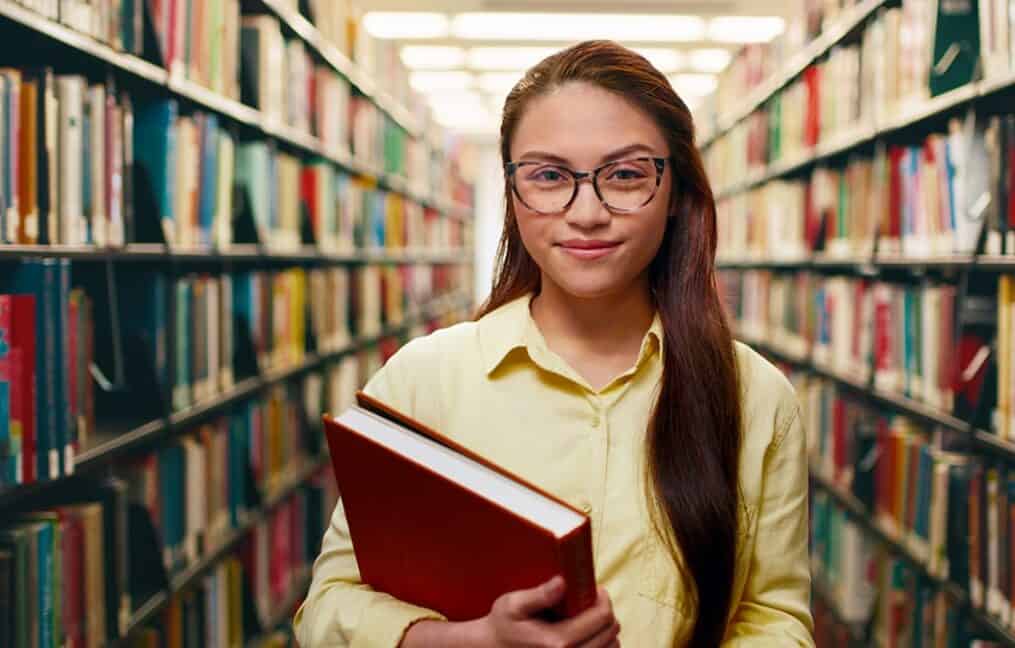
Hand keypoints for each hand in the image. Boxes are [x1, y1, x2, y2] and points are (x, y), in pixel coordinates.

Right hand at [400, 576, 620, 646]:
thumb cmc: (502, 626)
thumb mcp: (513, 605)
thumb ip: (540, 595)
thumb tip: (563, 582)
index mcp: (558, 642)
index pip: (602, 618)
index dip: (604, 599)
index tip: (596, 589)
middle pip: (611, 633)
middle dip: (605, 612)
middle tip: (591, 600)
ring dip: (605, 630)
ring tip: (589, 616)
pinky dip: (601, 644)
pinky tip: (587, 633)